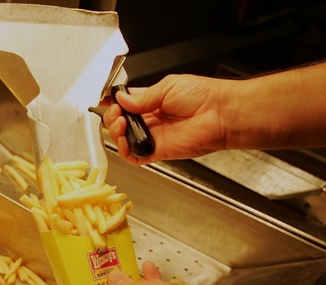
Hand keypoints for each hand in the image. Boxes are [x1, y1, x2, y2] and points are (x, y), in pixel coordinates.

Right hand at [103, 75, 229, 163]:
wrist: (219, 113)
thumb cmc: (202, 96)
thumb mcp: (167, 86)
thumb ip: (142, 97)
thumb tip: (121, 100)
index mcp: (153, 101)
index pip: (126, 104)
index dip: (114, 103)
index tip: (106, 100)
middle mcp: (151, 120)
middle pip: (122, 122)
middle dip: (113, 117)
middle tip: (117, 112)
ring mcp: (154, 137)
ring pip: (124, 139)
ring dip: (116, 132)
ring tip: (121, 123)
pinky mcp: (158, 152)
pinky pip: (135, 156)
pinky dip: (125, 150)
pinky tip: (125, 139)